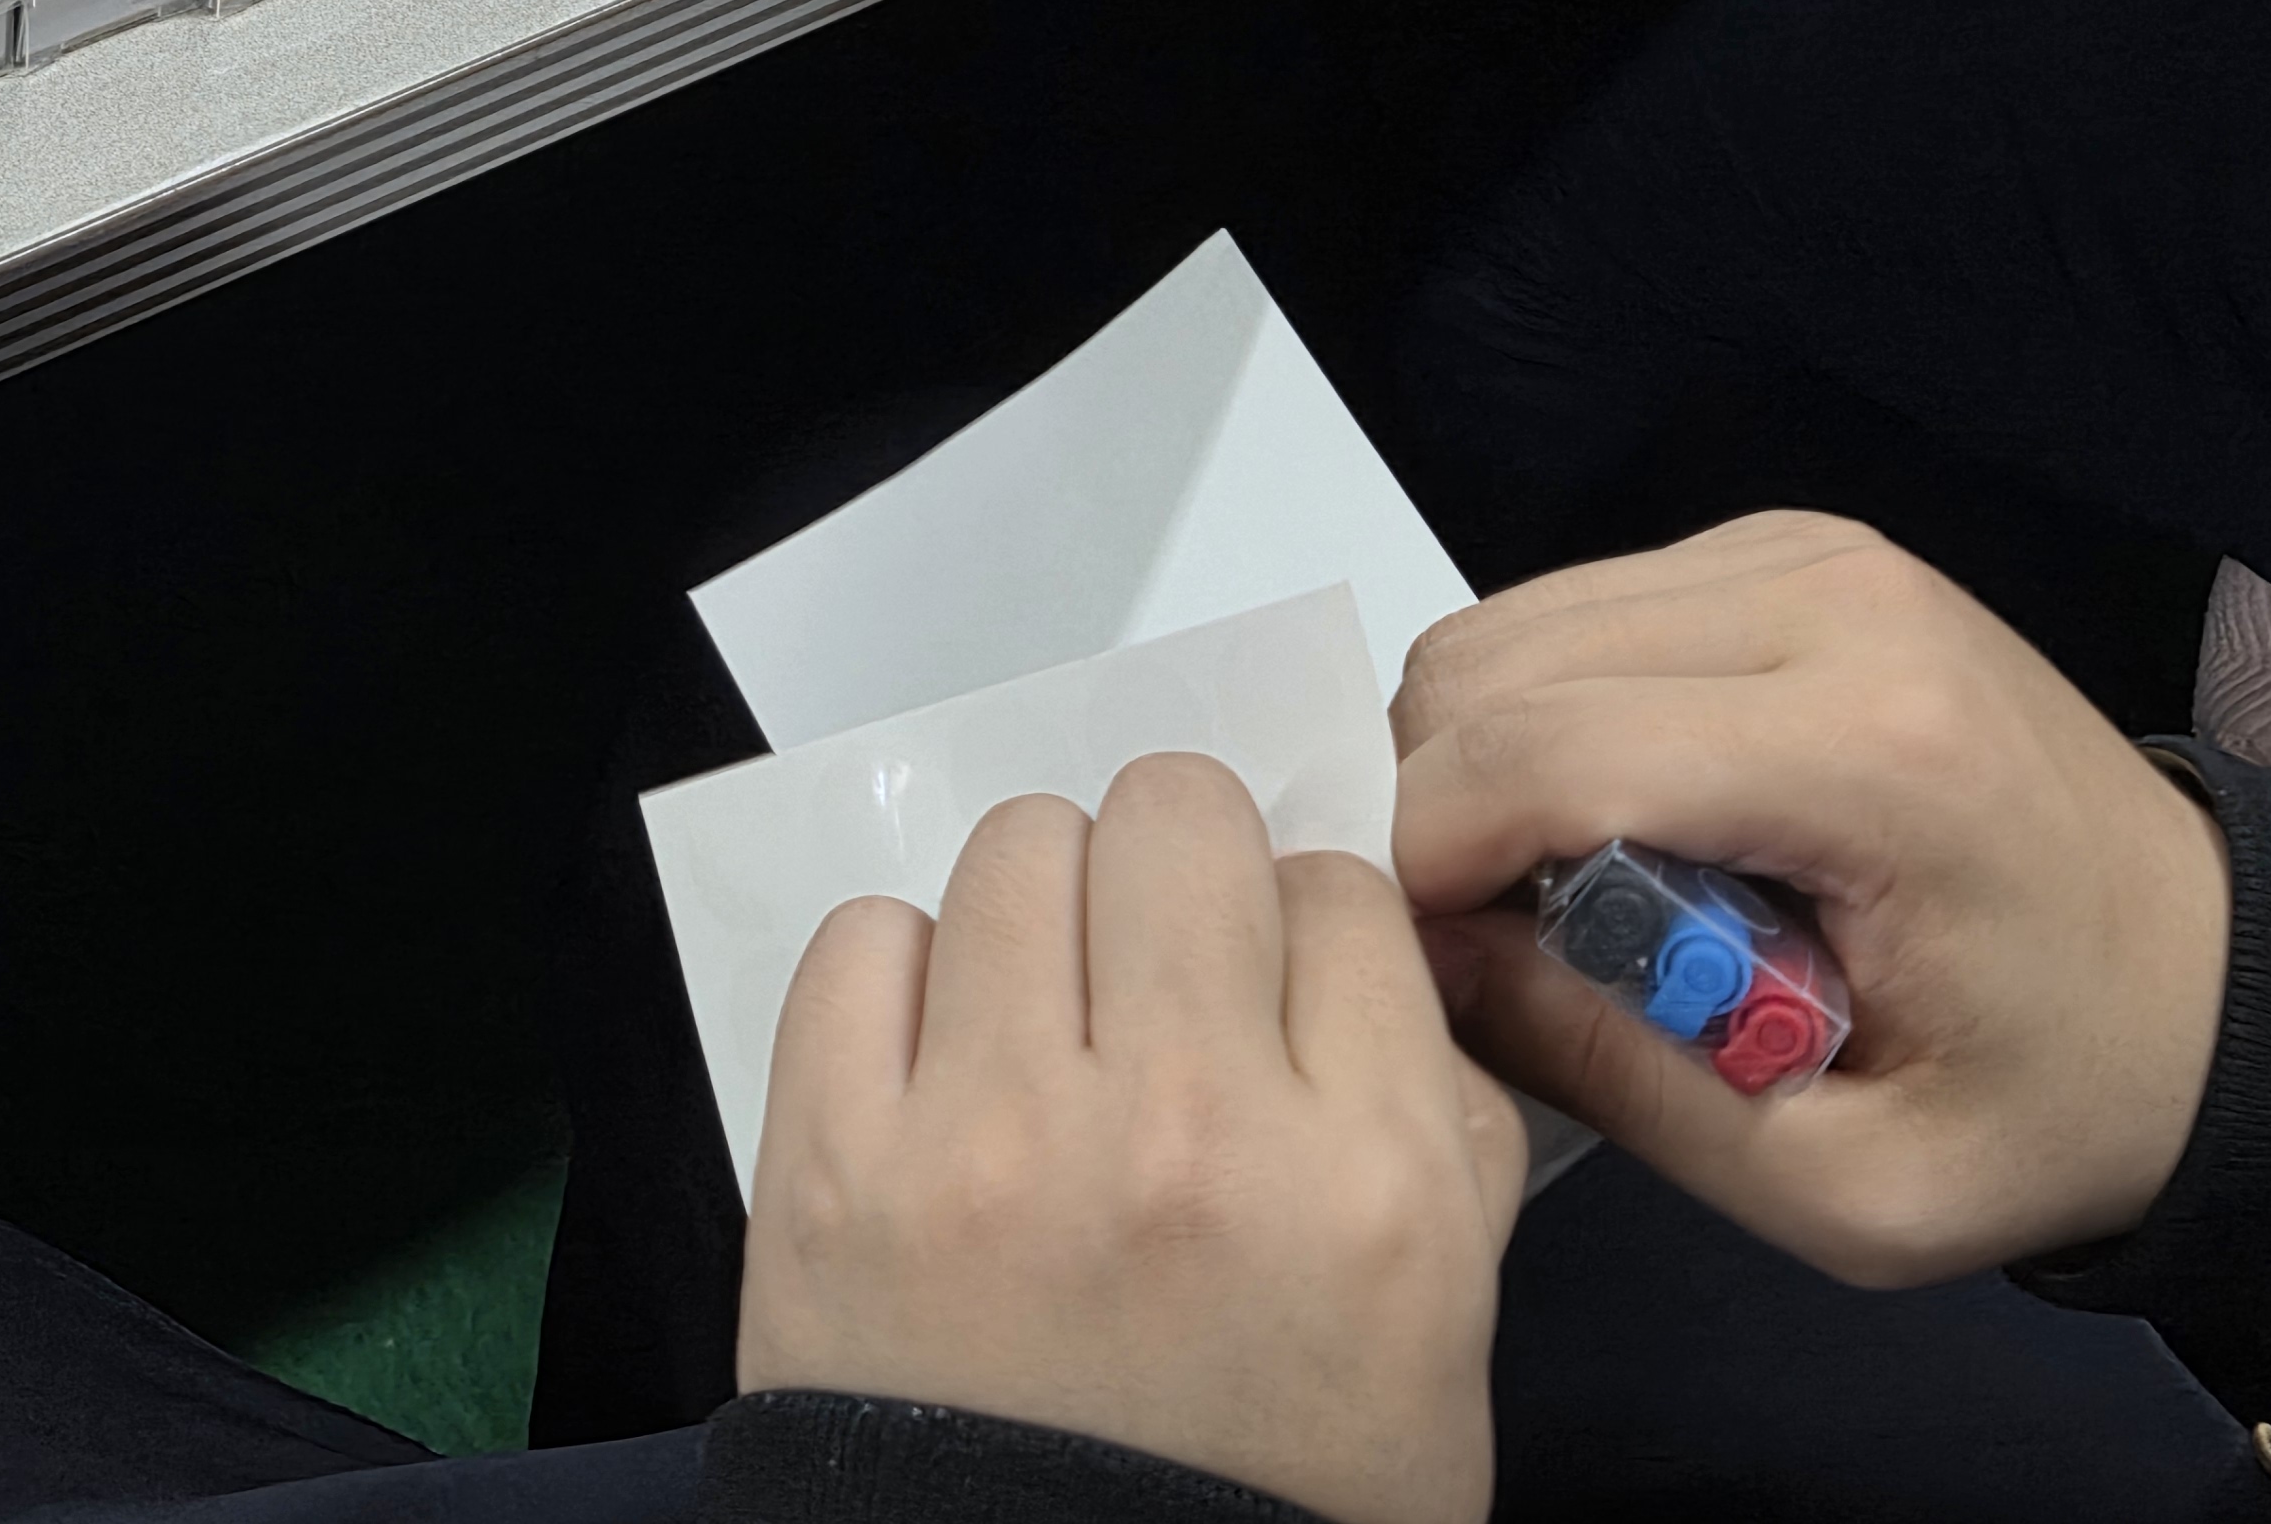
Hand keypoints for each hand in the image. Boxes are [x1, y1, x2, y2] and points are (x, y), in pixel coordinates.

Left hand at [739, 754, 1528, 1523]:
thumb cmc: (1264, 1496)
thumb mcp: (1439, 1335)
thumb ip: (1431, 1123)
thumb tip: (1351, 939)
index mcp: (1365, 1179)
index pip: (1340, 886)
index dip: (1304, 924)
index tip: (1272, 984)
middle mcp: (1185, 1128)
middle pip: (1177, 815)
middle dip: (1175, 873)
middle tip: (1154, 967)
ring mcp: (996, 1137)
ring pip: (1020, 849)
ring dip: (1042, 911)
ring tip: (1043, 1018)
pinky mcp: (832, 1165)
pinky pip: (864, 939)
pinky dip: (903, 977)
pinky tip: (938, 1063)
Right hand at [1393, 511, 2229, 1285]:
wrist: (2214, 986)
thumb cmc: (2055, 1098)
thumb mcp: (1849, 1187)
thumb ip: (1618, 1078)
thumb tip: (1433, 959)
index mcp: (1874, 753)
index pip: (1543, 751)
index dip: (1423, 859)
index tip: (1409, 962)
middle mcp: (1835, 605)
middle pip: (1493, 668)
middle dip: (1437, 811)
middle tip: (1490, 942)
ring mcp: (1808, 553)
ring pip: (1508, 625)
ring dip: (1481, 761)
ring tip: (1567, 890)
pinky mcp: (1786, 546)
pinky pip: (1570, 609)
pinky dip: (1542, 714)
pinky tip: (1619, 817)